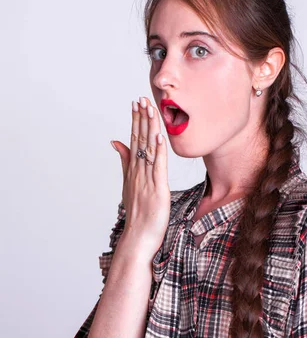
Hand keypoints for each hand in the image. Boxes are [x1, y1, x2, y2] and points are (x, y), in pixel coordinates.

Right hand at [111, 97, 170, 257]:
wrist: (138, 239)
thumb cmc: (138, 215)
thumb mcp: (129, 185)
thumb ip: (125, 162)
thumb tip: (117, 142)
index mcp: (133, 172)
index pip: (134, 141)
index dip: (135, 121)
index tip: (136, 103)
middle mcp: (138, 173)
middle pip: (139, 141)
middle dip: (141, 119)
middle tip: (142, 98)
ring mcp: (146, 181)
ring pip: (147, 150)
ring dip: (149, 129)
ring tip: (149, 109)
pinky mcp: (157, 190)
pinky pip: (158, 167)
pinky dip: (158, 151)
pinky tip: (159, 136)